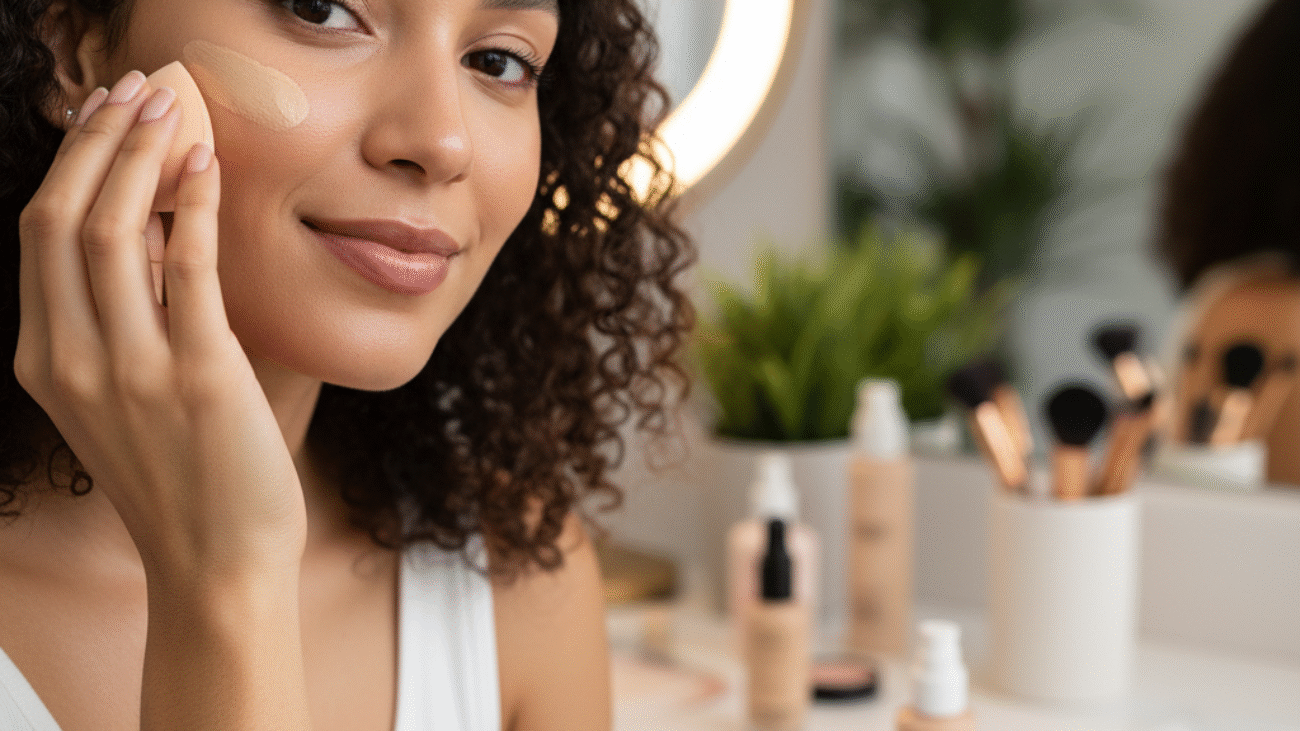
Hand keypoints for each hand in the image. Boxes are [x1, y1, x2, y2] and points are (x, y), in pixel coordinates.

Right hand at [14, 70, 306, 580]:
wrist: (216, 565)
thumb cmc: (182, 479)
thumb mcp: (123, 397)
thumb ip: (122, 320)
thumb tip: (149, 229)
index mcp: (45, 361)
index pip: (40, 236)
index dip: (70, 164)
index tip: (104, 116)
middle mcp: (72, 360)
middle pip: (61, 219)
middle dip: (96, 141)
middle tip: (136, 90)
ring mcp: (129, 370)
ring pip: (111, 231)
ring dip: (139, 155)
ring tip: (170, 108)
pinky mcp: (196, 376)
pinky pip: (187, 268)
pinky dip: (191, 206)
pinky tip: (206, 167)